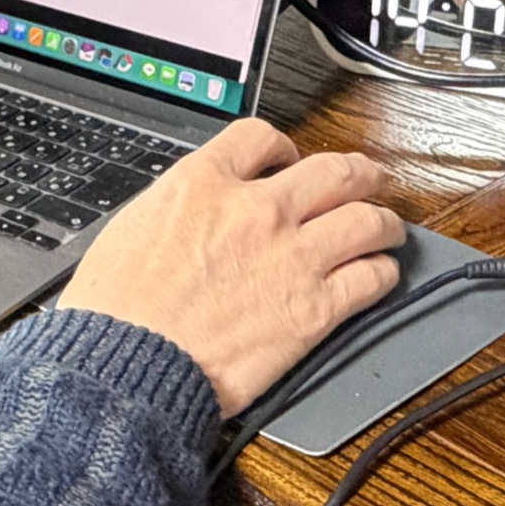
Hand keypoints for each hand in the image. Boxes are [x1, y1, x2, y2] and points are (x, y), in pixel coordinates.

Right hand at [59, 118, 404, 413]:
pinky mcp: (314, 308)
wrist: (128, 367)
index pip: (261, 138)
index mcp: (204, 183)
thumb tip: (202, 205)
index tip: (291, 161)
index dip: (284, 147)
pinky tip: (379, 275)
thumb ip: (183, 204)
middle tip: (367, 181)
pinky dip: (382, 273)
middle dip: (358, 174)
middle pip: (334, 170)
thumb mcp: (135, 226)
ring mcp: (293, 257)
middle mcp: (258, 210)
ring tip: (387, 228)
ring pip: (367, 219)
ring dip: (383, 221)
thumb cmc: (118, 311)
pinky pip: (371, 278)